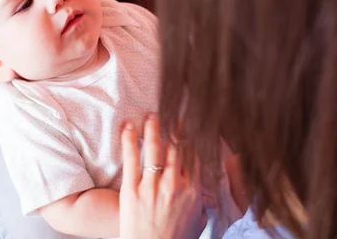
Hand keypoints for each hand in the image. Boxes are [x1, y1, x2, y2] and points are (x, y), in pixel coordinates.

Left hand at [119, 115, 204, 238]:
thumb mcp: (197, 222)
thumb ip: (202, 204)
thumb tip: (207, 194)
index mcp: (193, 192)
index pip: (194, 156)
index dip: (191, 137)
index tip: (188, 125)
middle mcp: (175, 185)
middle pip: (176, 148)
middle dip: (174, 128)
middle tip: (170, 113)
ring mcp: (152, 187)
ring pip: (155, 148)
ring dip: (153, 128)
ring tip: (151, 115)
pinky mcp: (131, 190)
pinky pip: (131, 159)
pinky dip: (129, 140)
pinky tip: (128, 126)